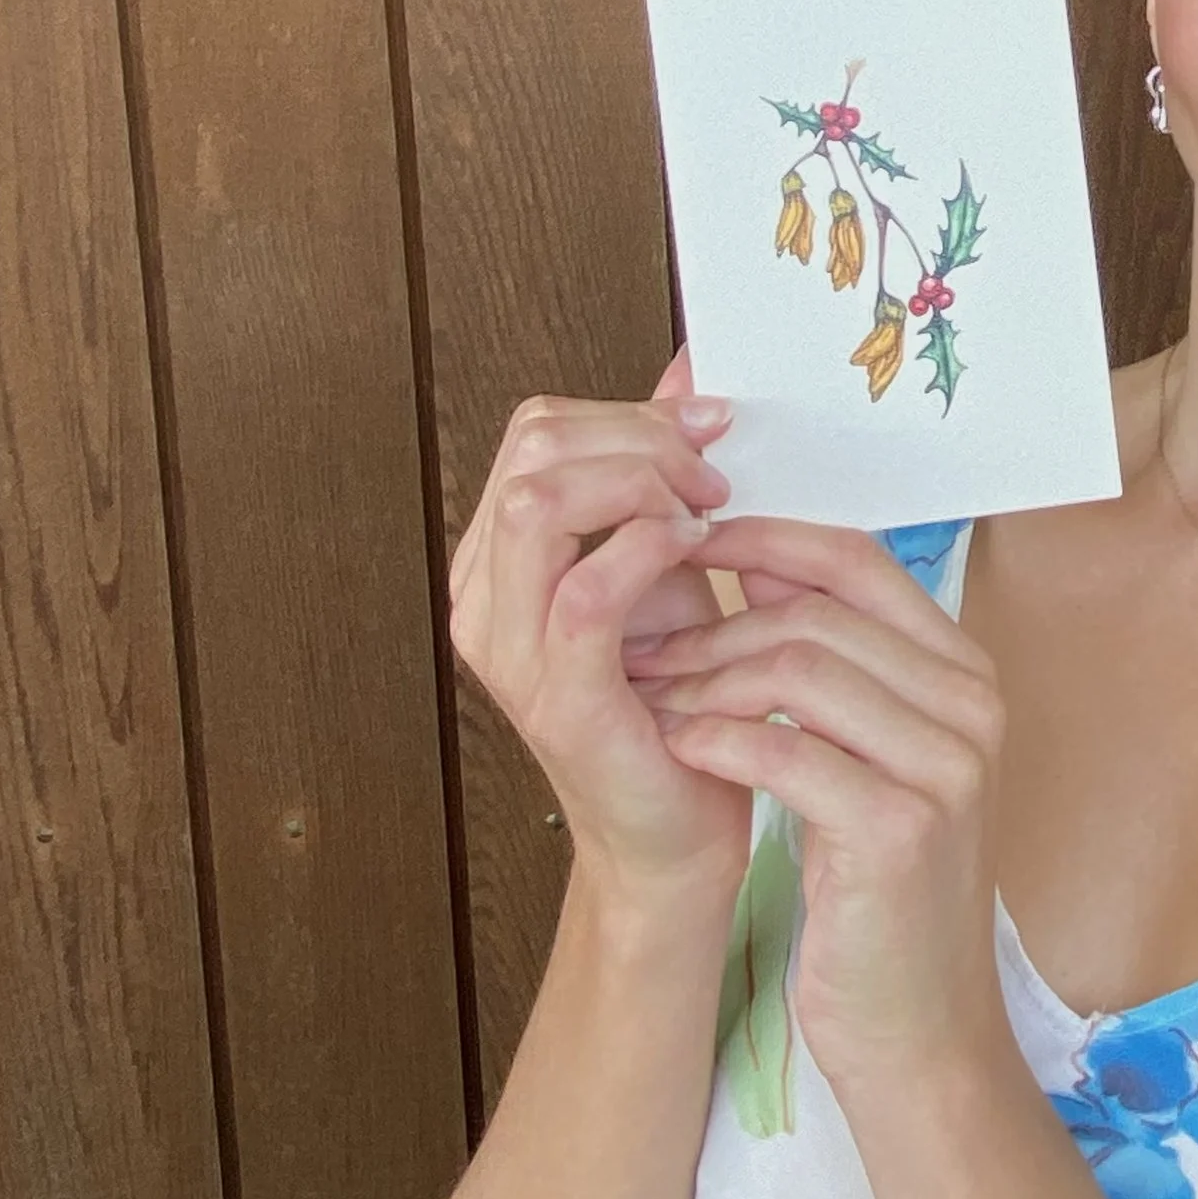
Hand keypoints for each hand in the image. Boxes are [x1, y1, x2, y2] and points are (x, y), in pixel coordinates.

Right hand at [447, 349, 745, 903]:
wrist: (682, 833)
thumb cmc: (682, 698)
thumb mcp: (671, 559)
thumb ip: (666, 469)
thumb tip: (692, 365)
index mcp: (500, 558)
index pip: (539, 430)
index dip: (630, 410)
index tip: (712, 422)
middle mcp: (483, 597)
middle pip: (534, 447)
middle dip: (638, 436)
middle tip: (713, 467)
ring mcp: (510, 649)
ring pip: (540, 500)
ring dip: (639, 482)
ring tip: (704, 507)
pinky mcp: (560, 695)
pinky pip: (586, 588)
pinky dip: (646, 548)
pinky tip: (697, 548)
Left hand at [629, 516, 1007, 1099]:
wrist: (920, 1028)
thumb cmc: (883, 894)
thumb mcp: (874, 759)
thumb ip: (837, 663)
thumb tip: (756, 559)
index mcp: (967, 674)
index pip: (860, 560)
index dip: (764, 539)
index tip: (686, 546)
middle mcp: (972, 708)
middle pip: (817, 613)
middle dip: (713, 624)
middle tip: (642, 648)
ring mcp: (946, 768)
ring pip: (796, 670)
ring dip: (704, 679)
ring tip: (650, 701)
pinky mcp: (900, 829)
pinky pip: (783, 751)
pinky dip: (716, 741)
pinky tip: (679, 750)